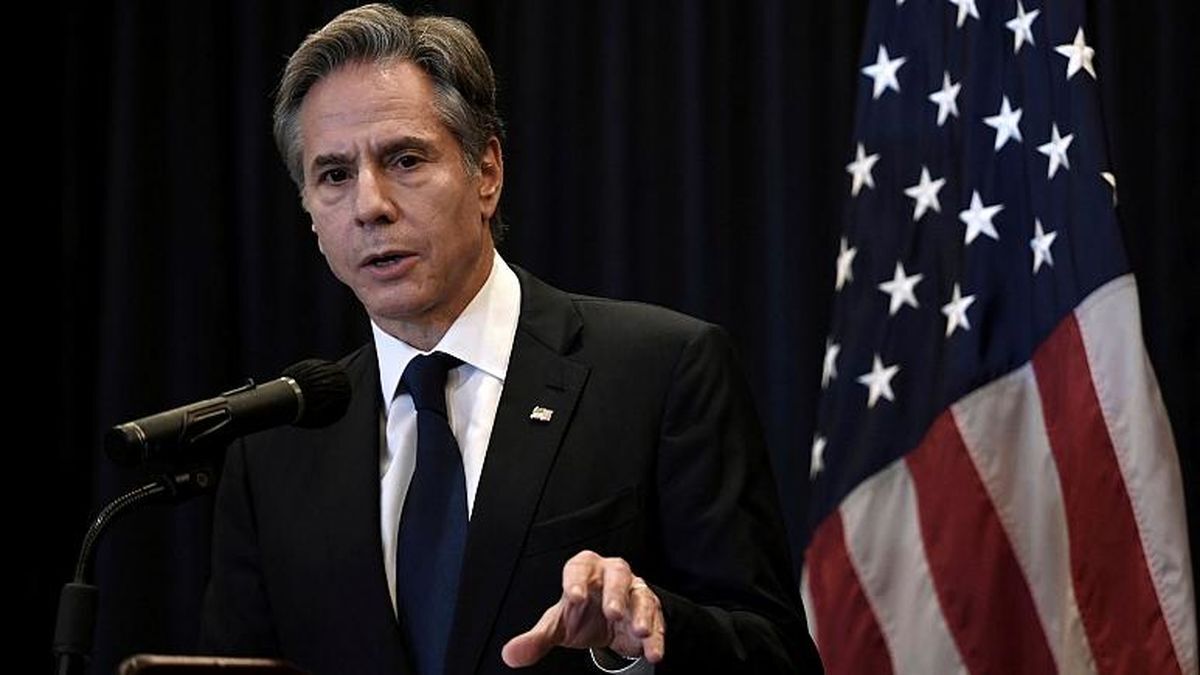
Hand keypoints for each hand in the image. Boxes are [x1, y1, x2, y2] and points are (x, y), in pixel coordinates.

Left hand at [501, 550, 665, 667]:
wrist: (606, 622)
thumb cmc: (580, 613)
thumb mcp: (558, 626)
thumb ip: (536, 639)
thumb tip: (510, 655)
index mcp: (585, 570)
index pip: (579, 567)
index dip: (576, 580)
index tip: (573, 598)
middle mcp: (612, 574)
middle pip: (617, 574)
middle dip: (615, 593)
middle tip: (613, 613)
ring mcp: (635, 591)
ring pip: (641, 595)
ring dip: (642, 614)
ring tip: (641, 632)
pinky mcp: (651, 611)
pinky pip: (657, 620)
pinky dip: (656, 637)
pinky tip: (654, 653)